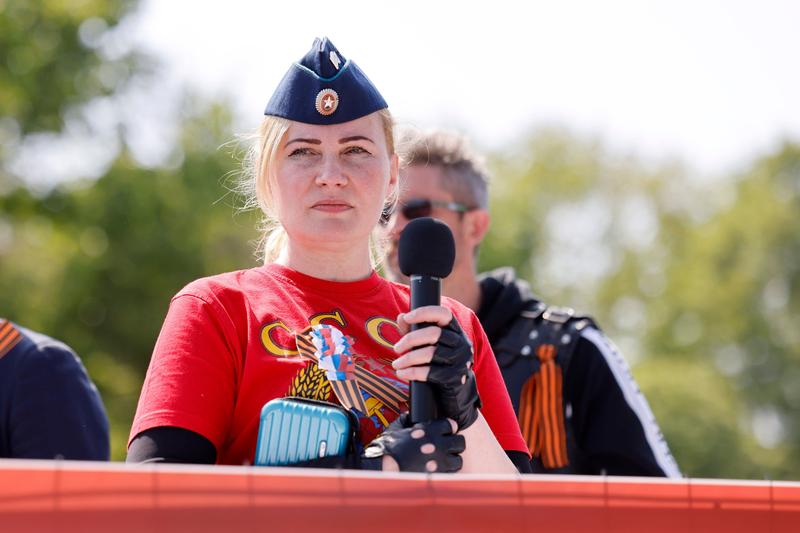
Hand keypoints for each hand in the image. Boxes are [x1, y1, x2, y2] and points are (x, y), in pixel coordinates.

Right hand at [361, 414, 464, 472]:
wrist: (384, 468)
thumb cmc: (388, 448)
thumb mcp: (395, 428)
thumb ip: (405, 419)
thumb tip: (410, 415)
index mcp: (429, 431)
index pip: (451, 424)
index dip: (449, 426)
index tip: (448, 429)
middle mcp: (438, 445)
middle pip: (459, 442)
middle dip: (455, 442)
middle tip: (449, 444)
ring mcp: (439, 462)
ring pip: (458, 460)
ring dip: (453, 458)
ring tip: (445, 459)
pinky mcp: (437, 477)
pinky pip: (450, 474)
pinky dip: (447, 471)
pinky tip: (440, 469)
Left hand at [392, 306, 480, 429]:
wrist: (457, 394)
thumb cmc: (439, 364)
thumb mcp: (428, 345)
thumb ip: (414, 330)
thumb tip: (401, 317)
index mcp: (455, 331)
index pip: (443, 314)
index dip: (424, 313)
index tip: (407, 317)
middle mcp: (461, 343)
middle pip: (433, 333)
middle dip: (409, 339)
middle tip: (396, 348)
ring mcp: (460, 361)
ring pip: (430, 353)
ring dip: (408, 358)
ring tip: (396, 364)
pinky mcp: (455, 378)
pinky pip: (429, 372)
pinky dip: (412, 372)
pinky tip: (402, 373)